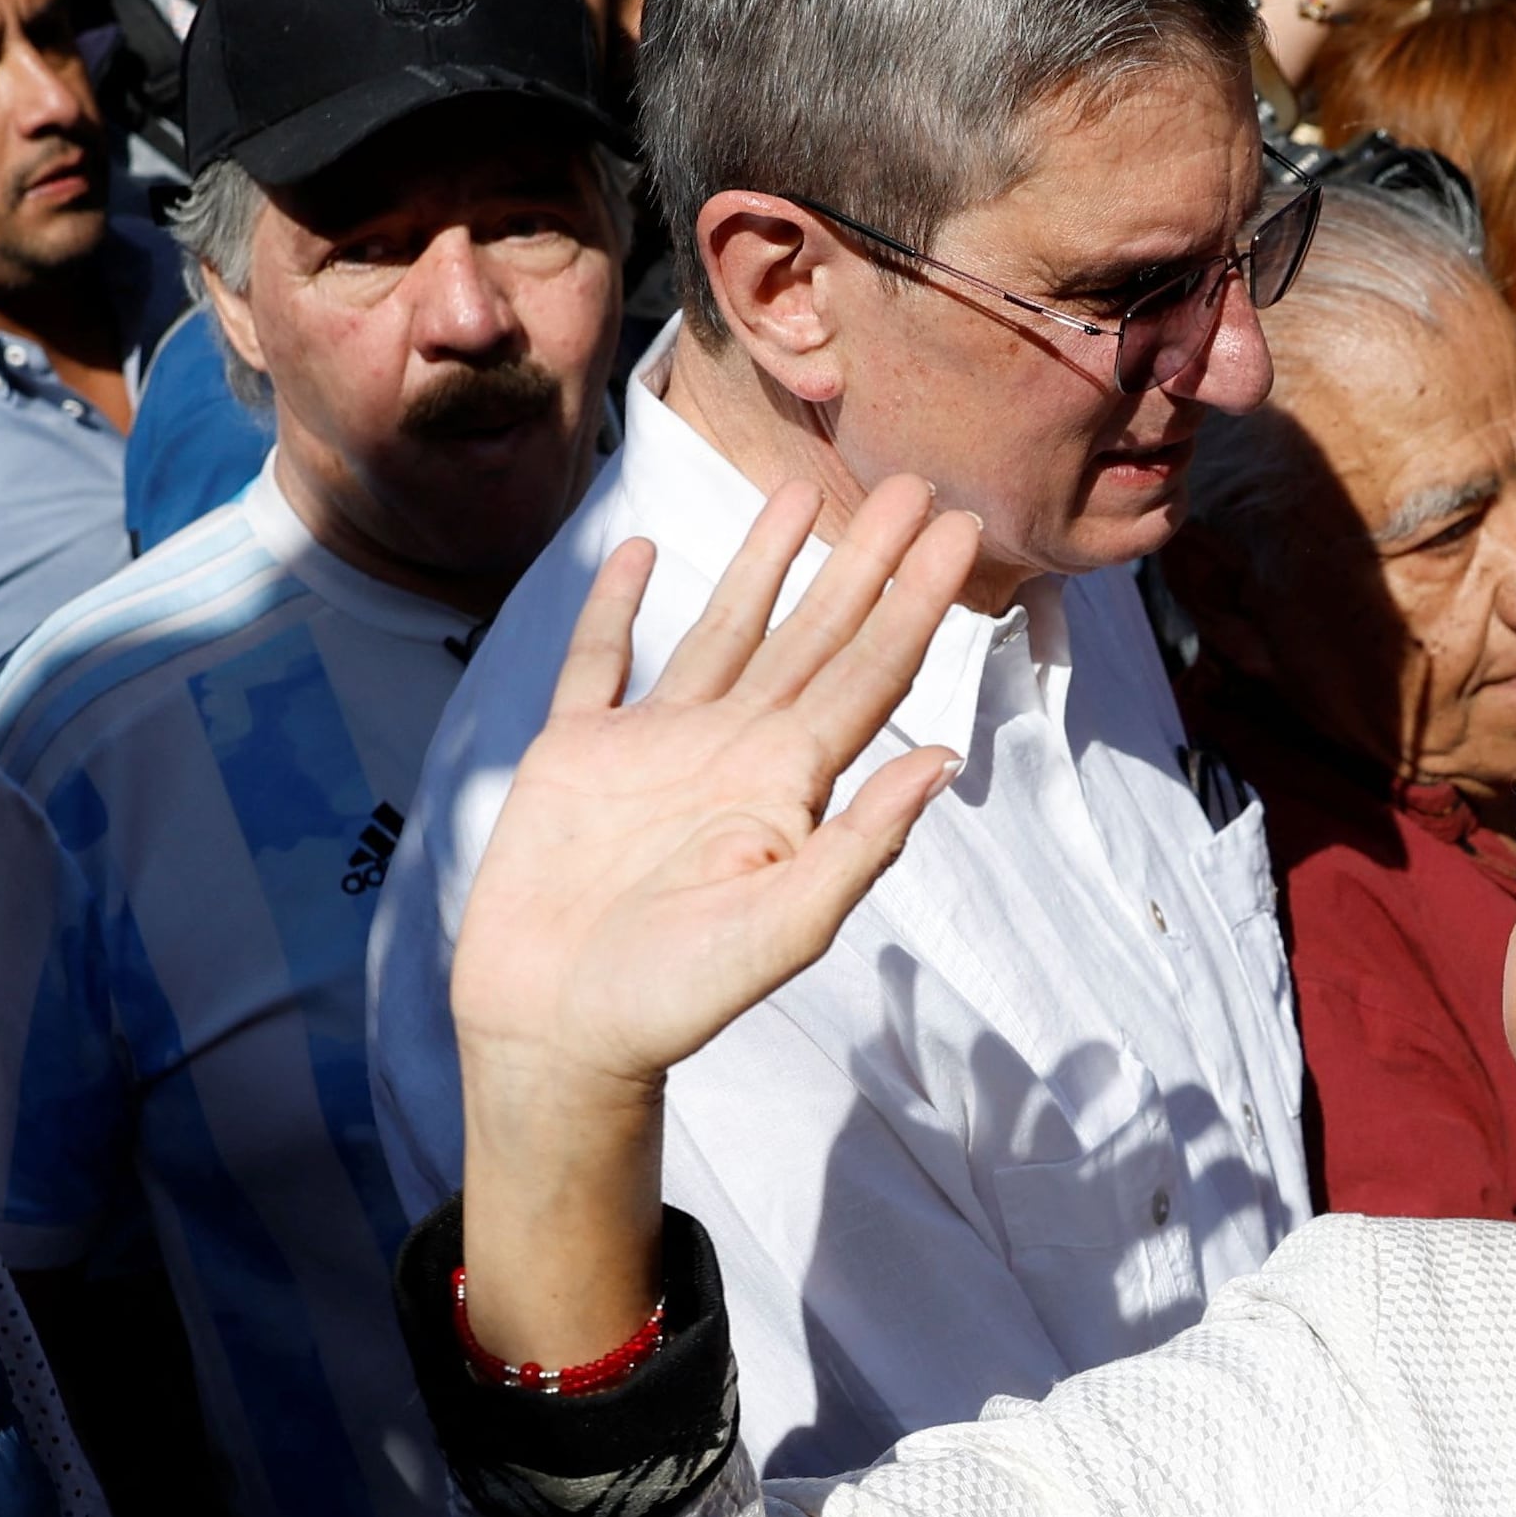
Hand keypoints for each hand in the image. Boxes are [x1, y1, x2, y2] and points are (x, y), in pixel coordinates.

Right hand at [450, 478, 976, 1362]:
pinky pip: (602, 661)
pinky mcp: (576, 754)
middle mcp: (731, 753)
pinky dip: (619, 605)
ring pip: (722, 631)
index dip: (915, 603)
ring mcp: (653, 748)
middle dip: (862, 563)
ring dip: (762, 563)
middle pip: (812, 637)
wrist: (557, 1033)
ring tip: (800, 490)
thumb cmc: (673, 998)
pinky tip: (641, 549)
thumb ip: (860, 842)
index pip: (868, 676)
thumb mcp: (783, 926)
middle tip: (912, 483)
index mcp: (786, 788)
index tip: (958, 532)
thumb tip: (948, 761)